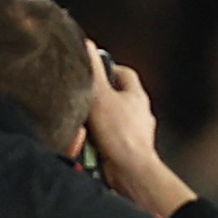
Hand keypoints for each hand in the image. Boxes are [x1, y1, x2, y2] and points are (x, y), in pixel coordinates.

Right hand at [84, 42, 194, 217]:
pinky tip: (86, 147)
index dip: (107, 69)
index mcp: (136, 95)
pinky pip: (103, 141)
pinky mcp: (122, 149)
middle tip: (81, 103)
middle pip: (113, 97)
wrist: (130, 172)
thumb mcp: (101, 97)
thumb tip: (87, 46)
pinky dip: (93, 143)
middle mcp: (137, 112)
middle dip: (95, 101)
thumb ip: (93, 72)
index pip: (123, 72)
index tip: (92, 70)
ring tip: (82, 130)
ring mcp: (131, 132)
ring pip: (106, 121)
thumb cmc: (122, 136)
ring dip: (91, 125)